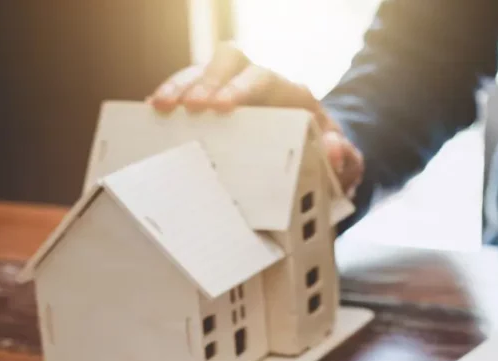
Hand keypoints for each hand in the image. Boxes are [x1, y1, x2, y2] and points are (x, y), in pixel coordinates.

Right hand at [148, 42, 363, 194]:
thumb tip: (335, 150)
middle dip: (206, 81)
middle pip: (230, 62)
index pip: (265, 78)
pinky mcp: (214, 101)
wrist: (320, 153)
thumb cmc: (327, 155)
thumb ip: (343, 156)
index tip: (222, 107)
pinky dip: (172, 95)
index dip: (242, 88)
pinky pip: (189, 88)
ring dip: (180, 84)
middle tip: (190, 107)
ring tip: (161, 106)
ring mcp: (234, 88)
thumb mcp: (344, 160)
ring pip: (203, 70)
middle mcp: (260, 83)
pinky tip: (153, 110)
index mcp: (292, 93)